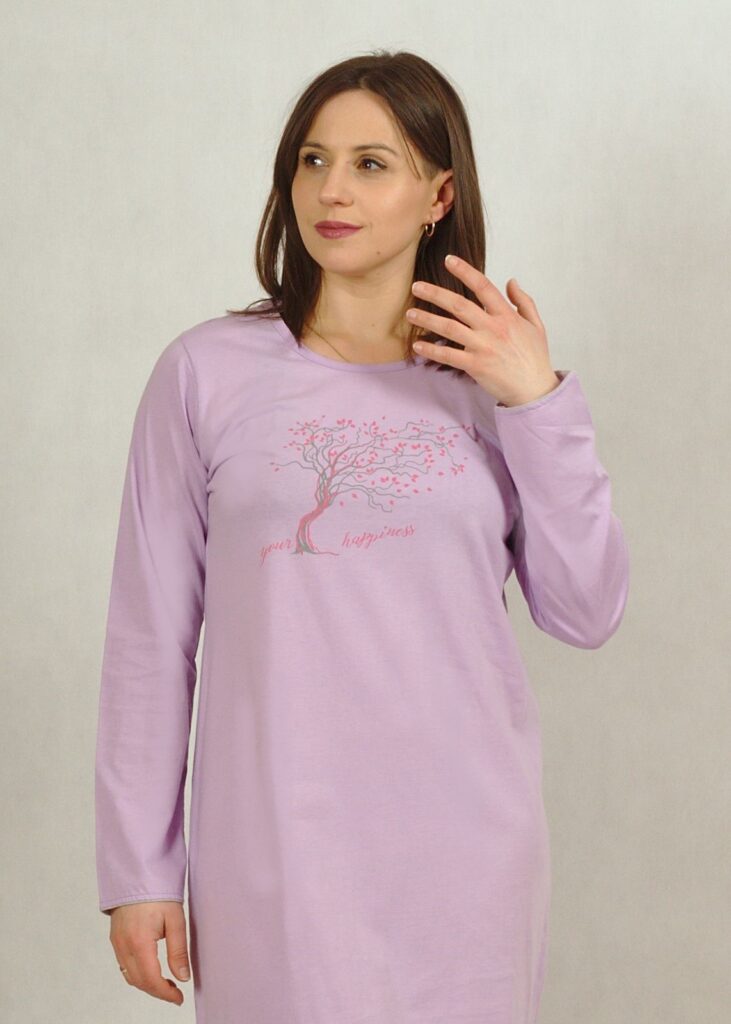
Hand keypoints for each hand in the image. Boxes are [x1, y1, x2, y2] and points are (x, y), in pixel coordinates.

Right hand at [109, 901, 190, 1004]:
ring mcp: (117, 943)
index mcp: (140, 942)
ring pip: (129, 975)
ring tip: (166, 983)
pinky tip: (151, 969)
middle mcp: (124, 946)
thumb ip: (178, 951)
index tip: (179, 998)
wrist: (138, 872)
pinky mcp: (115, 938)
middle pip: (139, 981)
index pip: (151, 980)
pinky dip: (137, 973)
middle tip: (175, 992)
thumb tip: (183, 978)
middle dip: (157, 991)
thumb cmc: (158, 892)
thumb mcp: (175, 919)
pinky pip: (124, 965)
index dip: (165, 993)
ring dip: (146, 984)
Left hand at [406, 254, 560, 406]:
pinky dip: (432, 350)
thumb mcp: (536, 325)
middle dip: (435, 294)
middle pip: (459, 305)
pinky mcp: (475, 366)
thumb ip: (523, 301)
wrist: (535, 389)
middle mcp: (493, 328)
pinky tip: (418, 345)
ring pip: (450, 329)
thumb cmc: (535, 358)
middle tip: (416, 286)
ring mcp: (483, 347)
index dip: (465, 271)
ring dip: (427, 320)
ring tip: (410, 313)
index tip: (449, 260)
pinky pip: (449, 356)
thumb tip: (511, 281)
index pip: (483, 286)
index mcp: (507, 315)